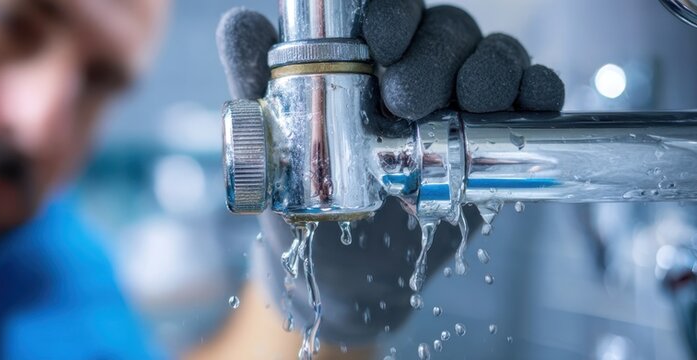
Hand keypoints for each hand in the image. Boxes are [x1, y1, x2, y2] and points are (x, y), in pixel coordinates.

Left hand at [216, 0, 563, 344]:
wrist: (346, 272)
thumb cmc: (307, 201)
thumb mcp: (276, 145)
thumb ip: (258, 81)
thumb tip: (241, 23)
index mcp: (368, 60)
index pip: (392, 13)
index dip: (393, 14)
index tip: (379, 42)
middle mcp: (421, 71)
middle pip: (447, 30)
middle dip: (435, 54)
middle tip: (408, 98)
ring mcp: (464, 104)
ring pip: (494, 57)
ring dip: (490, 70)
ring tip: (468, 103)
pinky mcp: (499, 141)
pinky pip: (534, 99)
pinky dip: (539, 92)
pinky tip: (529, 103)